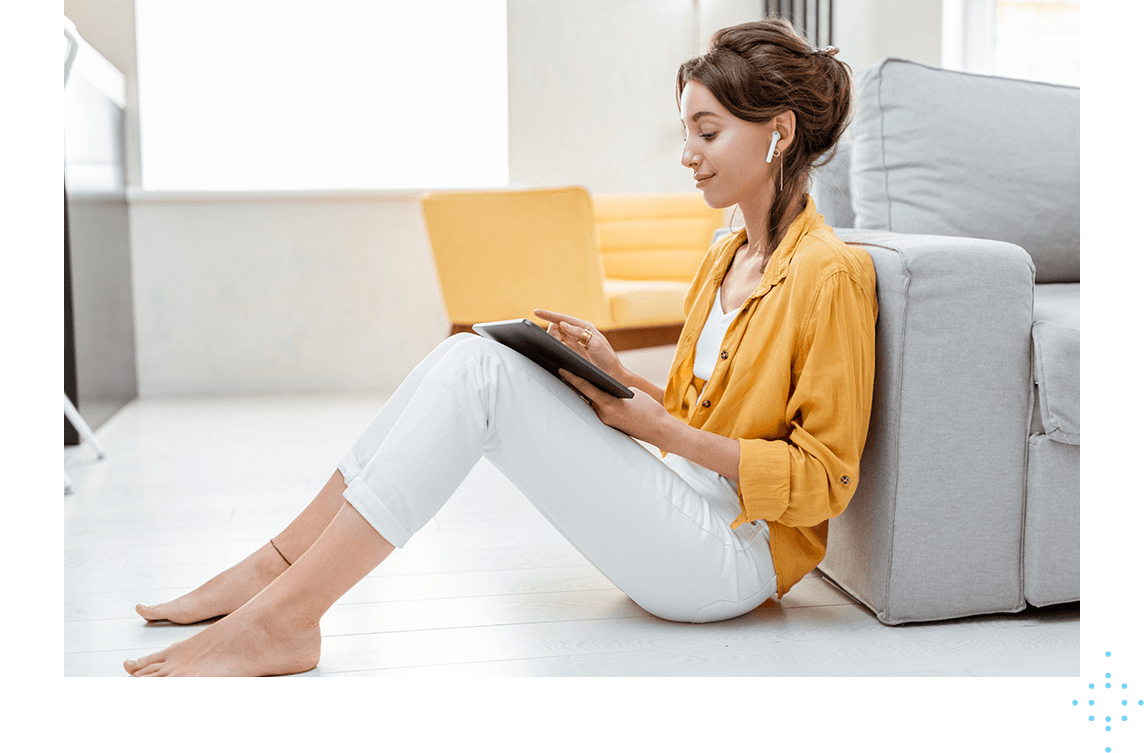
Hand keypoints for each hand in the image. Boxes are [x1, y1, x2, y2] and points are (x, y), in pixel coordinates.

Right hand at [534, 309, 625, 384]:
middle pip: (557, 327)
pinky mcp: (569, 354)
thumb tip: (563, 324)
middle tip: (553, 339)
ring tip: (556, 346)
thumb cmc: (607, 358)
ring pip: (555, 337)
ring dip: (551, 339)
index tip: (536, 312)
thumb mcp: (597, 343)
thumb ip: (580, 333)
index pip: (563, 318)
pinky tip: (553, 351)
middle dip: (551, 330)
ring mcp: (572, 345)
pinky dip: (553, 347)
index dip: (549, 315)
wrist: (611, 375)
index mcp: (583, 327)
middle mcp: (576, 334)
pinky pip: (557, 348)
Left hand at [558, 369, 673, 445]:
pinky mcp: (609, 425)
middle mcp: (604, 414)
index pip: (586, 388)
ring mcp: (606, 421)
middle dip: (575, 384)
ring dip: (583, 393)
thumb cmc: (649, 409)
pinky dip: (593, 401)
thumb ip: (614, 389)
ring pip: (590, 404)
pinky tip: (589, 394)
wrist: (660, 429)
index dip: (573, 378)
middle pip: (585, 396)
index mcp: (609, 404)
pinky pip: (598, 410)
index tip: (562, 369)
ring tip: (573, 380)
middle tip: (563, 371)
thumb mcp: (632, 393)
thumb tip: (603, 387)